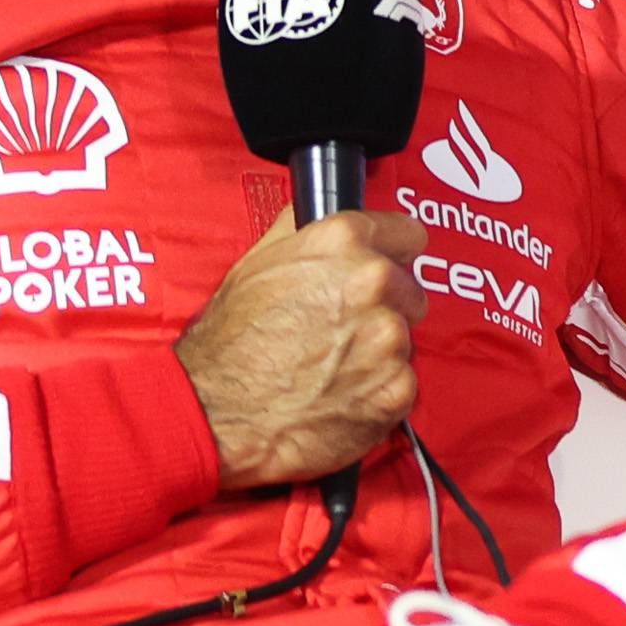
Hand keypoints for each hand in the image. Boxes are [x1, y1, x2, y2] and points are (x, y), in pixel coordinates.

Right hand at [174, 201, 424, 488]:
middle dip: (383, 308)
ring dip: (378, 353)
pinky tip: (341, 394)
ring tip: (331, 366)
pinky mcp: (395, 387)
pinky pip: (402, 383)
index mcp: (343, 242)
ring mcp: (388, 337)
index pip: (408, 235)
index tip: (385, 268)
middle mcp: (373, 282)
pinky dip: (379, 392)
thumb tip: (322, 214)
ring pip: (404, 340)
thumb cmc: (229, 341)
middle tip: (340, 330)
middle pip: (409, 291)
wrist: (216, 411)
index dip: (393, 254)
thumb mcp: (257, 262)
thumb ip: (302, 230)